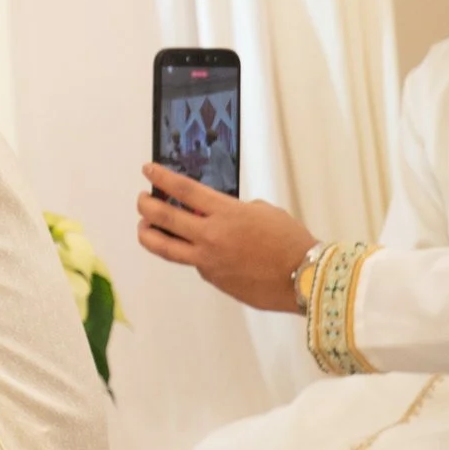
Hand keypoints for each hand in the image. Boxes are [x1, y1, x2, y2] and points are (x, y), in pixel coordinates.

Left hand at [137, 164, 315, 312]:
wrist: (306, 278)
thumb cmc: (290, 241)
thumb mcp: (262, 212)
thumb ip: (232, 211)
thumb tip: (213, 216)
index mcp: (225, 213)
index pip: (183, 190)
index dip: (161, 178)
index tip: (147, 170)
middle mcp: (210, 236)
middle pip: (162, 217)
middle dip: (145, 205)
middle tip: (142, 199)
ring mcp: (208, 260)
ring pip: (163, 247)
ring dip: (148, 234)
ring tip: (145, 227)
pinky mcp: (213, 279)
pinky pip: (193, 263)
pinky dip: (190, 253)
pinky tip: (196, 249)